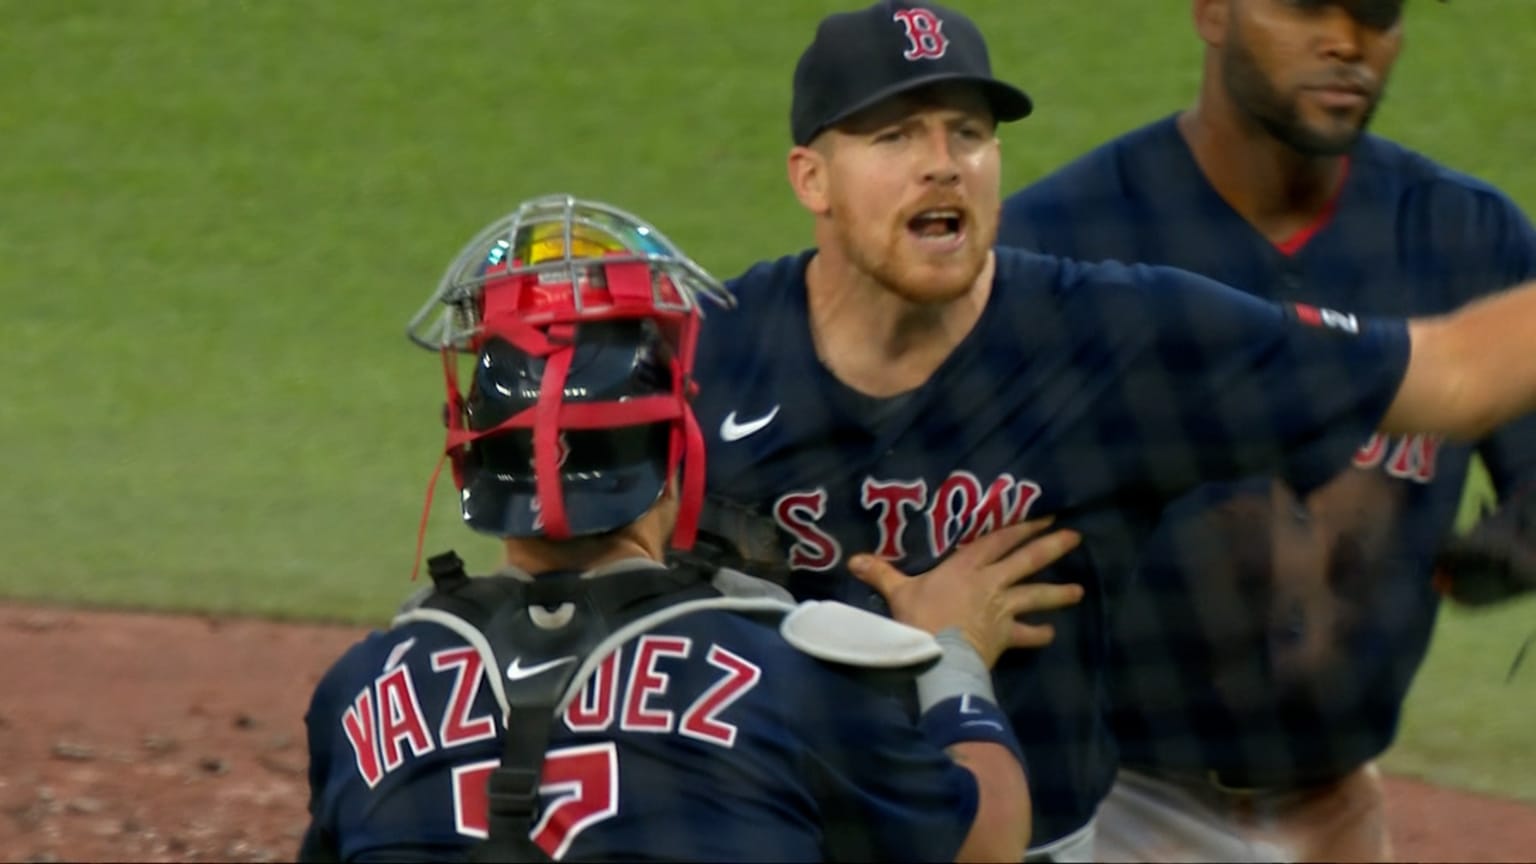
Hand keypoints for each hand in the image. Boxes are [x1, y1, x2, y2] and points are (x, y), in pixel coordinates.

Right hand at [847, 518, 1084, 666]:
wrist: (939, 657)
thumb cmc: (919, 619)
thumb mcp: (898, 592)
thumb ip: (880, 573)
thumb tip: (853, 559)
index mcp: (967, 566)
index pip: (999, 540)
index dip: (1021, 527)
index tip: (1045, 517)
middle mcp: (991, 583)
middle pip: (1027, 561)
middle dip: (1051, 547)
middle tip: (1075, 537)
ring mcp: (1002, 609)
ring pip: (1036, 595)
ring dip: (1057, 593)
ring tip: (1078, 591)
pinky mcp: (1005, 636)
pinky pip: (1026, 634)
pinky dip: (1038, 634)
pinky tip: (1050, 634)